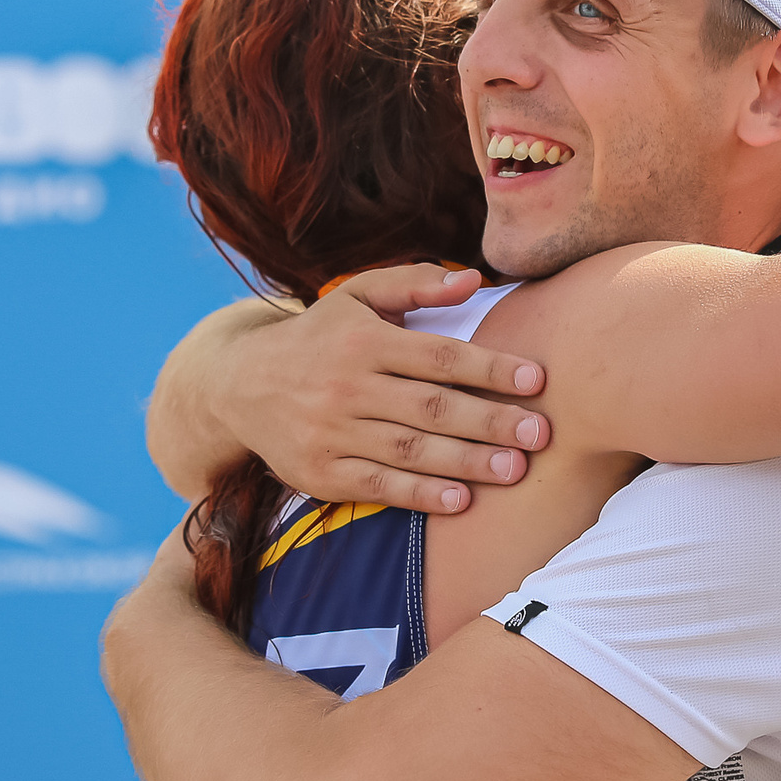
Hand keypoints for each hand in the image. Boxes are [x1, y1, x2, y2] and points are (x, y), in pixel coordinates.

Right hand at [214, 265, 549, 513]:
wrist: (239, 384)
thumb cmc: (320, 337)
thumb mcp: (357, 296)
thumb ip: (414, 285)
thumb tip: (474, 281)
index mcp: (363, 340)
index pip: (438, 355)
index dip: (489, 368)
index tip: (536, 379)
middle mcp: (347, 386)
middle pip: (431, 407)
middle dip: (491, 421)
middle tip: (541, 433)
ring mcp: (331, 433)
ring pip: (410, 450)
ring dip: (467, 462)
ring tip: (516, 469)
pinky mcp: (319, 472)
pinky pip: (377, 487)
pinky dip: (419, 495)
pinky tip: (460, 500)